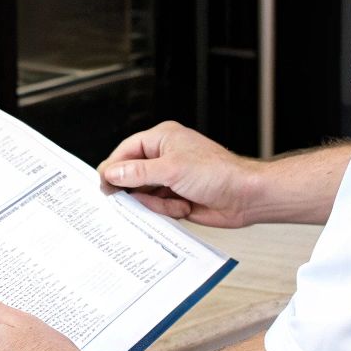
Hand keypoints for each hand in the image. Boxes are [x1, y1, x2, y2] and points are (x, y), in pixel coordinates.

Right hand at [99, 120, 261, 227]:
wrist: (246, 197)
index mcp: (163, 139)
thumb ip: (137, 172)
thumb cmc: (218, 173)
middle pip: (132, 173)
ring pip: (144, 193)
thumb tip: (112, 173)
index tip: (103, 184)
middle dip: (136, 189)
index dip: (114, 167)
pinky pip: (157, 207)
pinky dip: (167, 210)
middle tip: (132, 199)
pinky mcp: (177, 197)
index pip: (127, 150)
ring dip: (156, 202)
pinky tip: (184, 208)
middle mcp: (165, 157)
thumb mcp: (172, 169)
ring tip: (176, 202)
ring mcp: (171, 178)